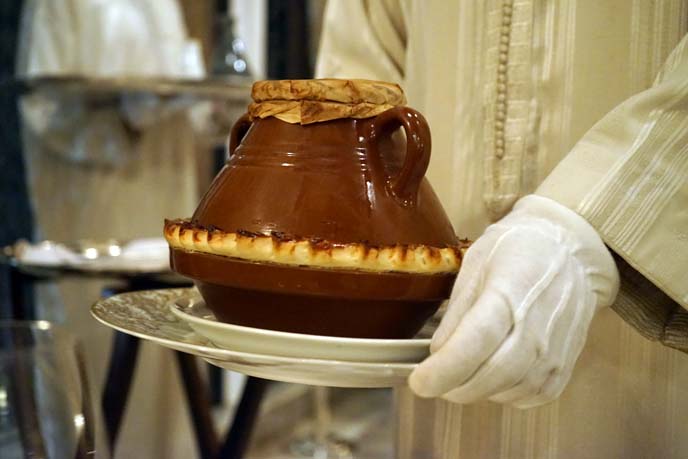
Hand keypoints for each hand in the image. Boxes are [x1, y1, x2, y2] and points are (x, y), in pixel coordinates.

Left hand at [409, 195, 618, 407]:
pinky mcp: (564, 367)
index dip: (443, 370)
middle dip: (452, 386)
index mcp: (509, 293)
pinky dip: (502, 393)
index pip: (474, 343)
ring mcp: (555, 351)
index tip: (419, 382)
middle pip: (490, 375)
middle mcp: (536, 327)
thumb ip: (457, 311)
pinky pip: (527, 397)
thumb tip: (437, 353)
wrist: (569, 251)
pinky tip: (491, 374)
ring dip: (475, 390)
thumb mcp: (475, 266)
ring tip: (463, 370)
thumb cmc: (516, 251)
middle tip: (433, 379)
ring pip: (507, 391)